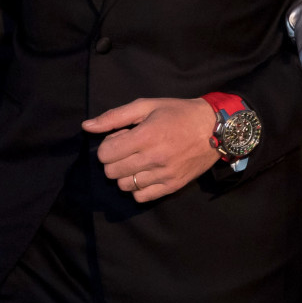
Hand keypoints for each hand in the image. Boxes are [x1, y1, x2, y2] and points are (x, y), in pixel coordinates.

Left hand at [82, 97, 217, 201]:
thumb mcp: (147, 106)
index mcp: (146, 135)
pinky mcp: (172, 186)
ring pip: (124, 186)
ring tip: (139, 161)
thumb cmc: (178, 113)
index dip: (108, 146)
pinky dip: (138, 187)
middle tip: (130, 150)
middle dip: (114, 160)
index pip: (105, 154)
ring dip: (126, 174)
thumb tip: (86, 127)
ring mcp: (164, 174)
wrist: (215, 128)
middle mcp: (154, 158)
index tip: (121, 139)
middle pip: (111, 172)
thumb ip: (115, 116)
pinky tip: (147, 173)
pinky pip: (141, 197)